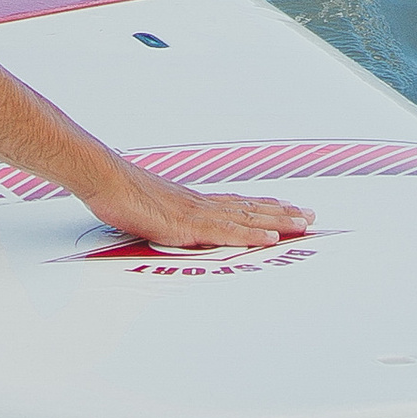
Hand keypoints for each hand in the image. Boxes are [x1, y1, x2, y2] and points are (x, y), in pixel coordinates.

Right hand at [92, 163, 313, 254]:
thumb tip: (168, 225)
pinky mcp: (189, 225)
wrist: (105, 180)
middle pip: (251, 209)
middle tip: (311, 216)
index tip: (288, 209)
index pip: (239, 204)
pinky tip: (271, 237)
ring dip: (279, 222)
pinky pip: (227, 232)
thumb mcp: (148, 209)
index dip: (265, 207)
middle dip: (283, 213)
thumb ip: (165, 218)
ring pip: (248, 218)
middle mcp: (202, 204)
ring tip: (304, 224)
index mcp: (194, 202)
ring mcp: (198, 213)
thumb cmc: (121, 194)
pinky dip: (252, 235)